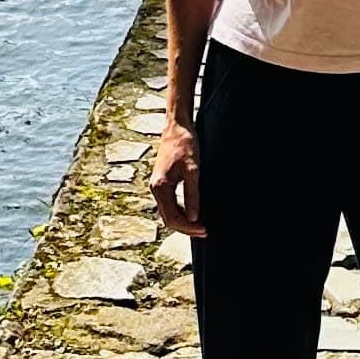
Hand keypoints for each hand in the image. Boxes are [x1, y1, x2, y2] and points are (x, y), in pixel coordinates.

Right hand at [150, 120, 202, 237]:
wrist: (176, 127)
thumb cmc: (185, 144)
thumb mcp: (193, 170)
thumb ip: (192, 195)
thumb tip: (194, 218)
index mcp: (160, 187)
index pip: (172, 218)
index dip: (188, 227)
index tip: (204, 230)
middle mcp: (155, 188)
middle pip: (168, 219)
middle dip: (186, 228)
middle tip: (204, 231)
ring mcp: (157, 186)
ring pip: (168, 213)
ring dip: (183, 221)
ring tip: (200, 225)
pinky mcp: (162, 182)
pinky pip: (168, 204)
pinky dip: (179, 212)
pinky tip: (191, 213)